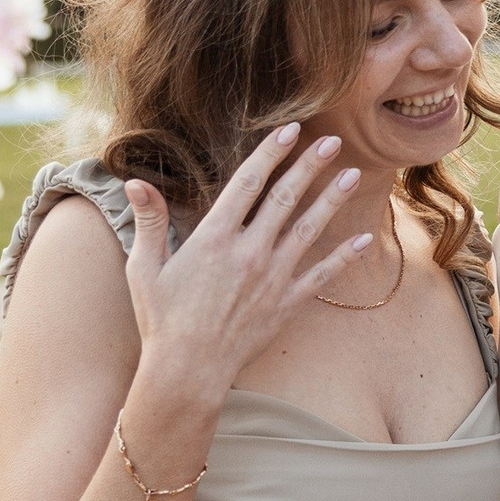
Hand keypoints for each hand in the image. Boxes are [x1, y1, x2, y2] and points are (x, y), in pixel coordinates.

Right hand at [124, 122, 374, 402]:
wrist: (188, 370)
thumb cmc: (162, 319)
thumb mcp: (145, 268)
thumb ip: (149, 222)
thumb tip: (134, 182)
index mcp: (214, 237)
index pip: (248, 182)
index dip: (271, 153)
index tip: (290, 130)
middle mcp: (249, 251)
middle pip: (285, 197)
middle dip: (310, 165)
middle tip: (333, 140)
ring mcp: (273, 277)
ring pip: (310, 228)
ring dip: (333, 199)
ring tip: (353, 174)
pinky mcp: (288, 303)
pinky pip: (322, 275)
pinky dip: (345, 257)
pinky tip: (365, 239)